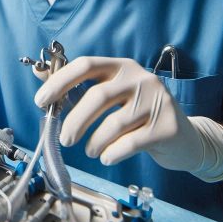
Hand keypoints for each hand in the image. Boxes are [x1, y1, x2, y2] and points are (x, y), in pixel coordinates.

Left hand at [34, 56, 222, 181]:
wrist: (184, 137)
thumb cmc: (137, 114)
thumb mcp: (109, 93)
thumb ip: (76, 84)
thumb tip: (39, 73)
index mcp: (120, 66)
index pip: (86, 65)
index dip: (60, 81)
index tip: (41, 100)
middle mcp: (139, 77)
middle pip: (98, 95)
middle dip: (75, 120)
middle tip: (64, 139)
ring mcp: (156, 99)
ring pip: (114, 122)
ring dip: (95, 141)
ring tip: (90, 150)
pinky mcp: (167, 124)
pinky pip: (132, 142)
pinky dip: (113, 152)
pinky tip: (107, 156)